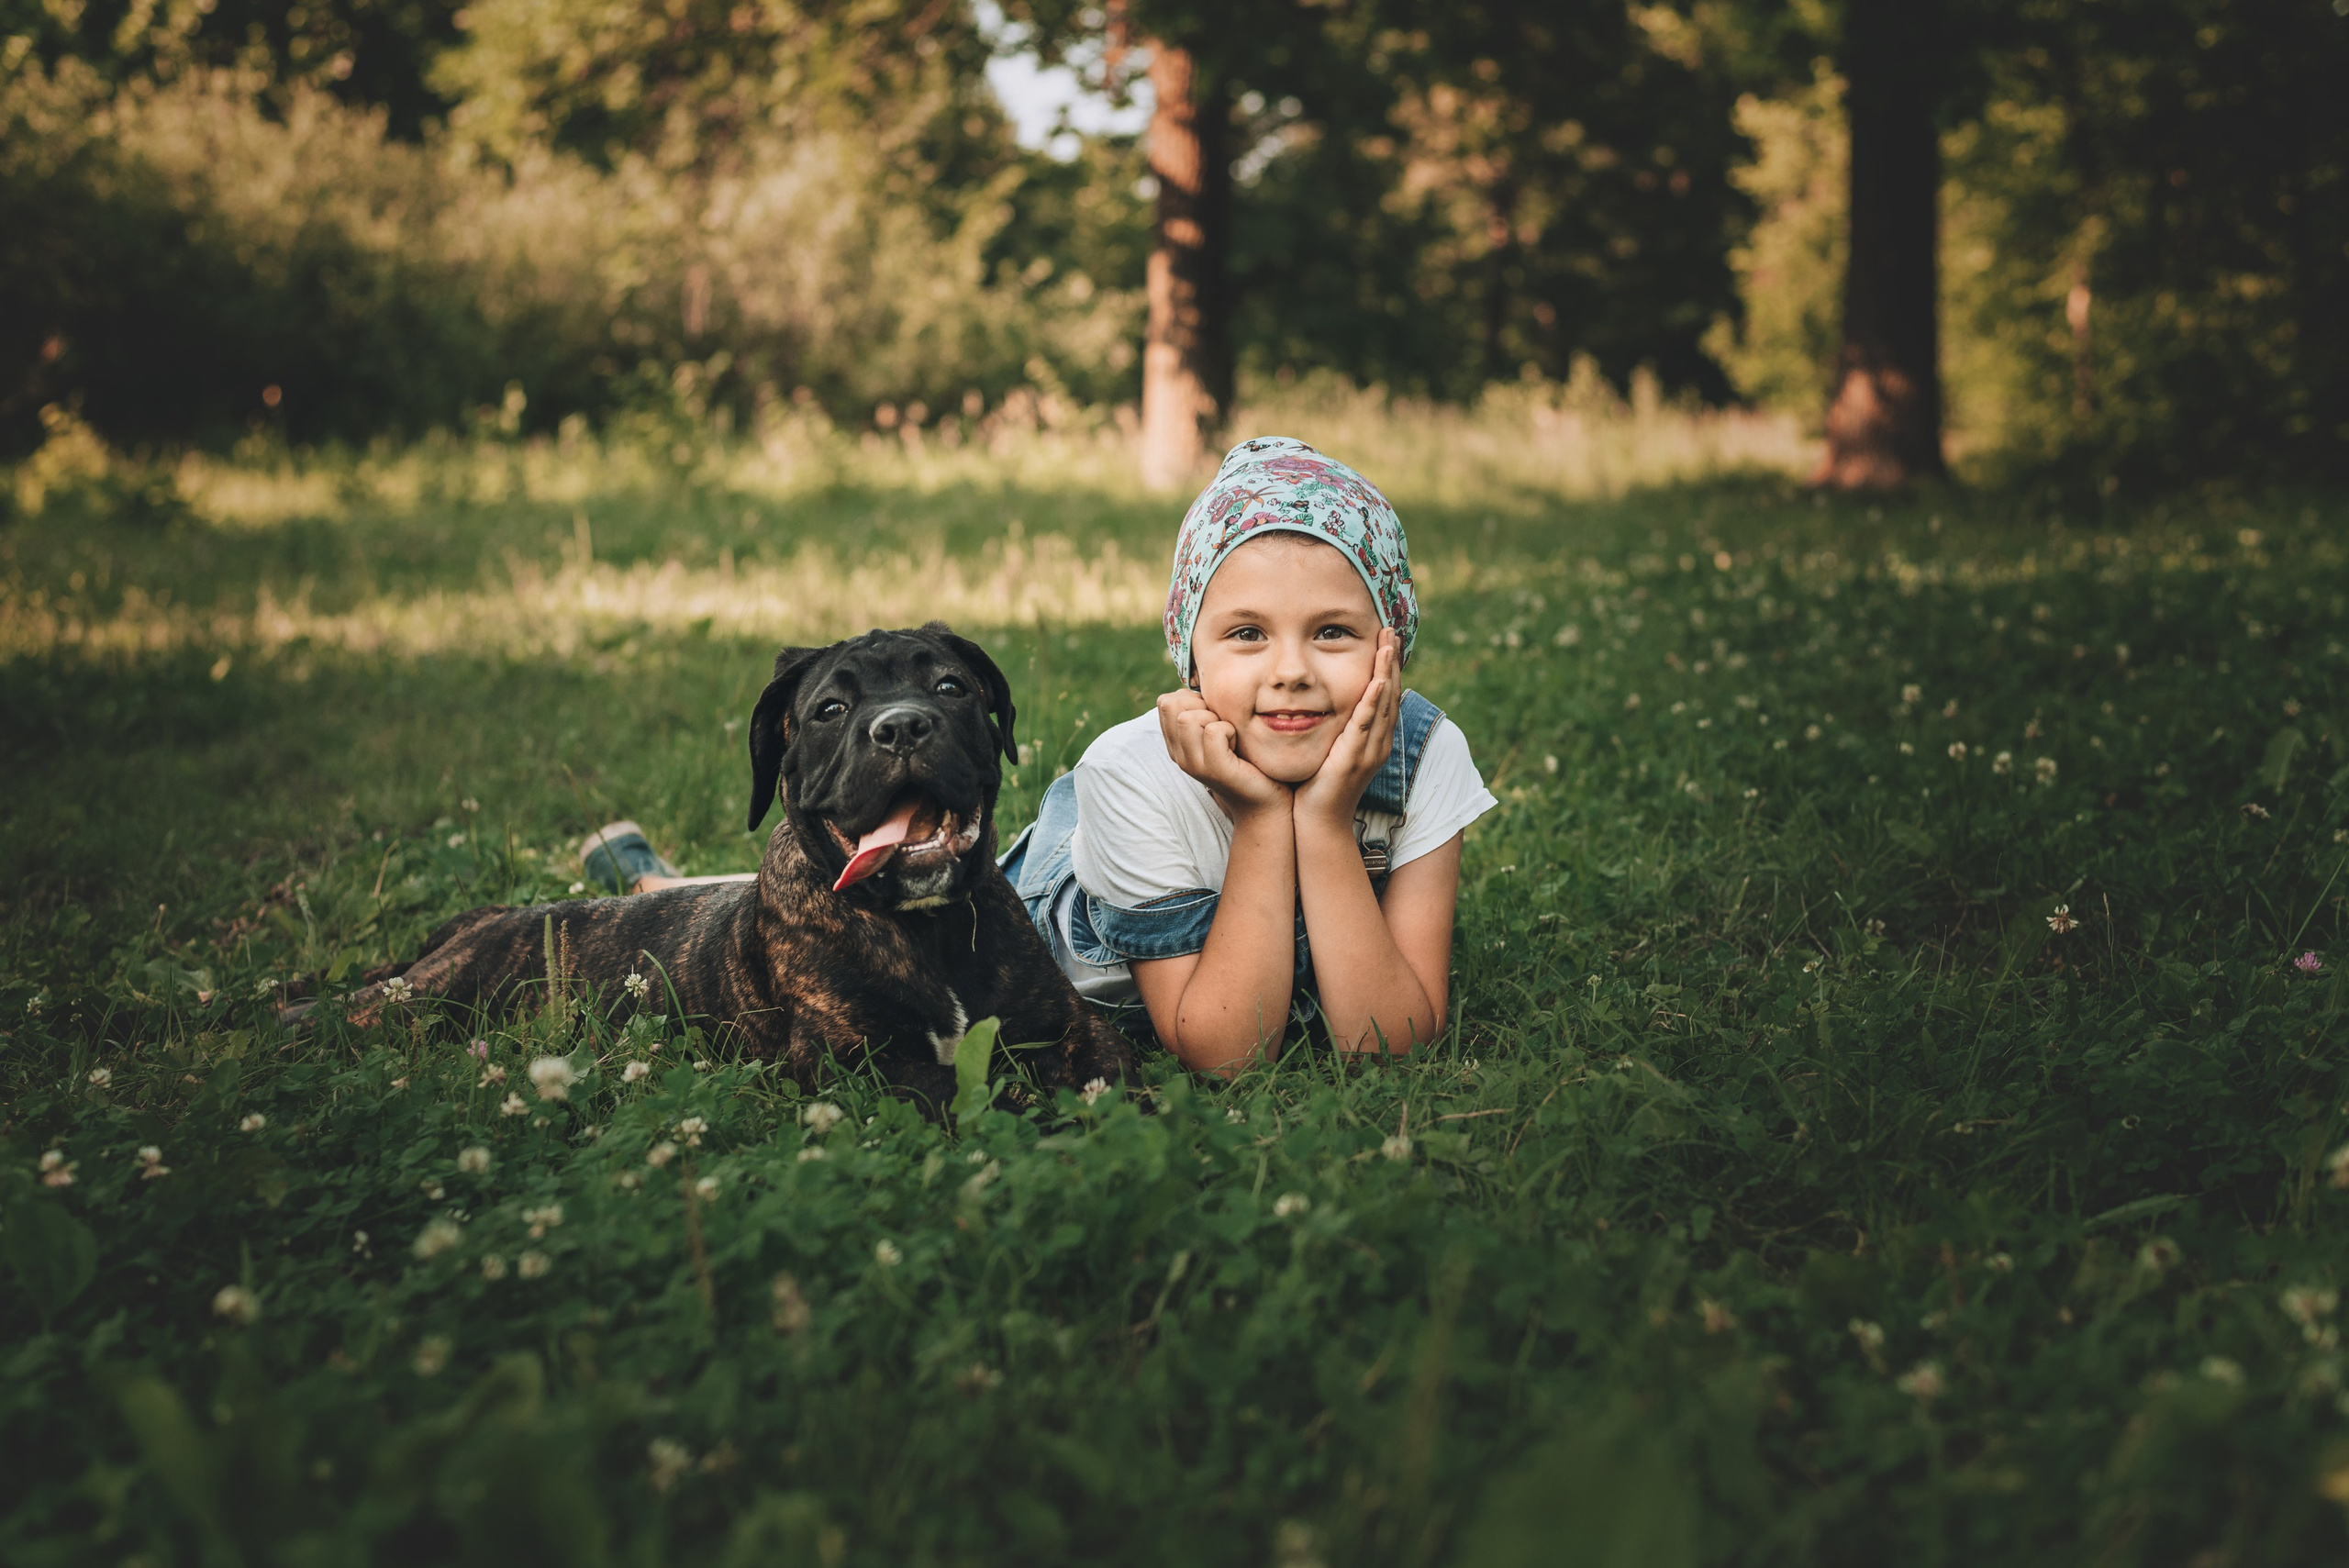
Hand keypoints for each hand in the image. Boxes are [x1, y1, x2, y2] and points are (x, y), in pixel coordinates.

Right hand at [1157, 689, 1291, 819]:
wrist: (1264, 798)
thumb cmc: (1246, 758)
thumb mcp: (1219, 729)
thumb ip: (1203, 709)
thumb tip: (1198, 681)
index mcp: (1176, 743)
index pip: (1166, 701)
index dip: (1192, 699)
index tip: (1214, 717)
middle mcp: (1179, 754)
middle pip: (1172, 705)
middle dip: (1202, 706)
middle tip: (1223, 727)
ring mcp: (1193, 764)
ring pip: (1189, 717)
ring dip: (1216, 719)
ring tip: (1229, 737)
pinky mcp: (1214, 769)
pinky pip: (1214, 731)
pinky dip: (1230, 731)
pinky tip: (1237, 746)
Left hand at [1293, 627, 1400, 829]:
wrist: (1317, 825)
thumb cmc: (1316, 789)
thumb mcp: (1328, 750)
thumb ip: (1332, 728)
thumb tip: (1321, 704)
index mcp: (1373, 740)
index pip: (1384, 696)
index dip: (1387, 667)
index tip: (1385, 639)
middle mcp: (1377, 744)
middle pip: (1390, 694)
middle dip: (1391, 661)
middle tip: (1391, 630)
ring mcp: (1369, 752)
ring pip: (1382, 704)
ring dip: (1386, 672)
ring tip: (1388, 643)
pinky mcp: (1354, 759)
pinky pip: (1365, 724)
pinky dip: (1373, 701)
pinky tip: (1377, 680)